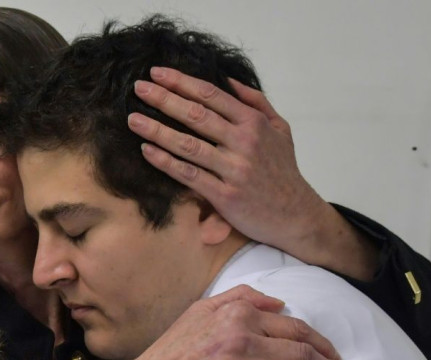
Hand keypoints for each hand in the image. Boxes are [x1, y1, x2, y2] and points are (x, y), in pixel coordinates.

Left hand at [128, 67, 377, 279]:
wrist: (296, 214)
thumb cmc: (284, 170)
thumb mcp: (280, 129)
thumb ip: (256, 102)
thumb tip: (229, 79)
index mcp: (254, 123)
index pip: (211, 95)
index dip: (181, 82)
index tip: (157, 73)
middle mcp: (244, 142)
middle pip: (196, 115)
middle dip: (163, 99)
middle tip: (138, 88)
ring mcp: (234, 169)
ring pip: (188, 145)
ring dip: (157, 130)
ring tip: (133, 119)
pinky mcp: (225, 195)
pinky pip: (189, 175)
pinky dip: (166, 162)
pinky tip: (147, 151)